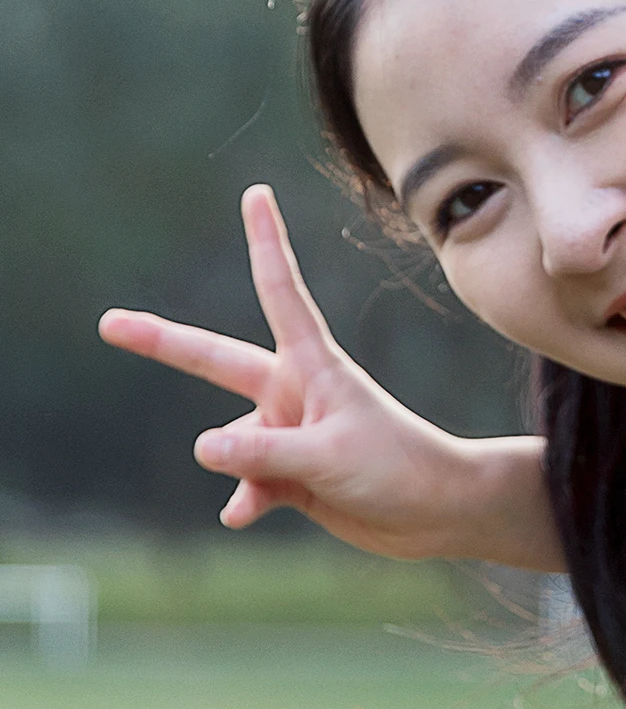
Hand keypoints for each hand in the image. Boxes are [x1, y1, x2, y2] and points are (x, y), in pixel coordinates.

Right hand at [100, 185, 494, 559]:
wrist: (434, 510)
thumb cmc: (396, 466)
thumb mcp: (327, 457)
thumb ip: (263, 454)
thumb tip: (201, 447)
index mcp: (312, 365)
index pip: (280, 292)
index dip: (265, 241)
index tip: (256, 193)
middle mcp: (294, 390)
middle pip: (216, 361)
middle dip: (163, 343)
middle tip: (108, 322)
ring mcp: (288, 431)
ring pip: (232, 445)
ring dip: (243, 471)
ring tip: (283, 484)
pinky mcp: (289, 473)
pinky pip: (245, 486)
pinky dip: (244, 501)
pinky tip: (246, 515)